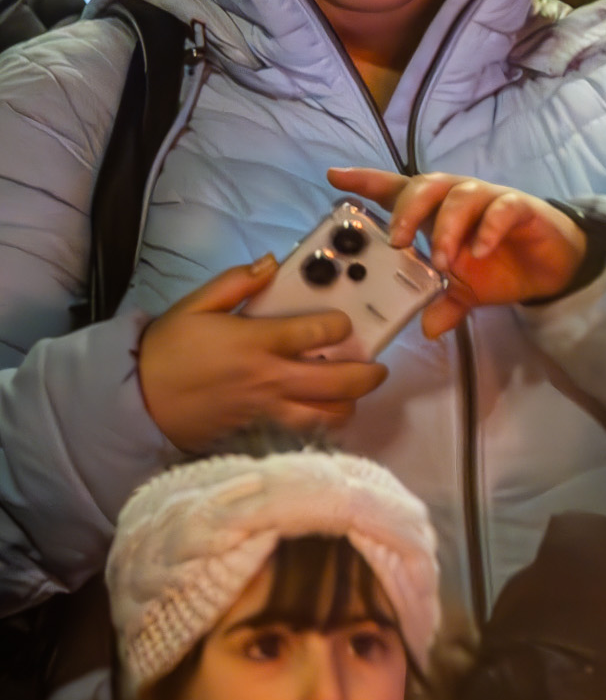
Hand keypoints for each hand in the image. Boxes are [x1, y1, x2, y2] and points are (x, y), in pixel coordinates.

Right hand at [134, 255, 389, 447]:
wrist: (136, 401)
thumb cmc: (167, 351)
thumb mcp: (194, 306)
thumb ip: (235, 283)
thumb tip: (271, 263)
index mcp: (258, 342)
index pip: (322, 333)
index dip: (341, 326)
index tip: (342, 325)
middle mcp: (272, 379)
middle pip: (343, 381)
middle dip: (369, 373)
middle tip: (375, 367)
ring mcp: (269, 412)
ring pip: (331, 415)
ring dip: (349, 404)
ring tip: (349, 394)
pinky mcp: (260, 435)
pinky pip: (306, 436)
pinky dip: (322, 427)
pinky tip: (321, 416)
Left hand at [326, 167, 589, 332]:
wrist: (551, 270)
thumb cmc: (499, 270)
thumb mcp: (463, 292)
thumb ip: (442, 305)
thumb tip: (427, 329)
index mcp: (435, 214)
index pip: (397, 190)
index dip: (366, 180)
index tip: (335, 176)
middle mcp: (457, 198)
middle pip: (425, 184)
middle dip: (407, 209)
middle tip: (398, 241)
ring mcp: (489, 200)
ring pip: (459, 194)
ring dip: (446, 227)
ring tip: (444, 260)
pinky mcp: (520, 208)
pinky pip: (501, 208)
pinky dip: (488, 227)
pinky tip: (482, 249)